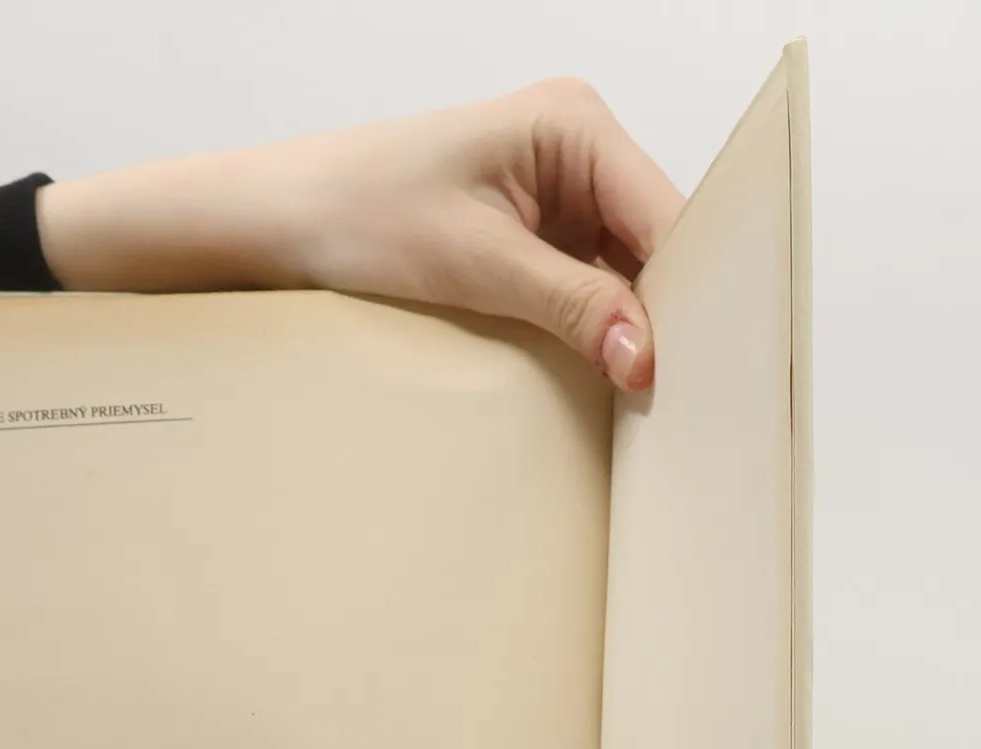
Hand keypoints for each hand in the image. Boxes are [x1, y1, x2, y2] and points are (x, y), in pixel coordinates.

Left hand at [37, 78, 683, 391]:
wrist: (285, 221)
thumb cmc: (360, 214)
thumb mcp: (475, 265)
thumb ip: (569, 304)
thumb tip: (644, 356)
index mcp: (574, 125)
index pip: (665, 213)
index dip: (685, 292)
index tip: (694, 366)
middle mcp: (579, 146)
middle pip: (657, 241)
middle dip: (664, 312)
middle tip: (677, 391)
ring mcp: (561, 190)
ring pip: (629, 268)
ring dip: (631, 326)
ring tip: (643, 391)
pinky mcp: (537, 232)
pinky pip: (591, 282)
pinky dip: (597, 326)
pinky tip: (601, 372)